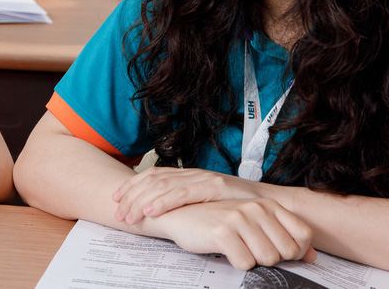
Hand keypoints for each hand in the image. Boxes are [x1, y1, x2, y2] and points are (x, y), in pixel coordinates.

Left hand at [113, 167, 262, 223]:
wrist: (273, 206)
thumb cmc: (239, 208)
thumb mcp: (206, 204)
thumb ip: (187, 204)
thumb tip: (164, 215)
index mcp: (189, 175)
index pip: (153, 175)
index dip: (132, 185)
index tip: (116, 199)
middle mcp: (193, 173)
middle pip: (153, 180)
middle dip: (131, 195)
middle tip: (117, 212)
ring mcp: (204, 178)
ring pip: (164, 186)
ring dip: (142, 201)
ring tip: (129, 215)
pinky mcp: (216, 187)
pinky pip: (184, 193)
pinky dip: (164, 202)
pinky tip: (151, 210)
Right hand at [150, 199, 315, 269]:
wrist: (181, 216)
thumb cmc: (218, 222)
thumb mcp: (254, 224)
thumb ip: (284, 236)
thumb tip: (313, 256)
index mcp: (267, 205)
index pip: (303, 235)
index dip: (296, 252)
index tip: (280, 252)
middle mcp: (256, 209)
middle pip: (286, 252)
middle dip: (271, 259)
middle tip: (252, 250)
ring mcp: (239, 219)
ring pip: (267, 260)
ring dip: (253, 262)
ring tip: (239, 249)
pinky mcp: (222, 232)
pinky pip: (245, 263)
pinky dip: (237, 264)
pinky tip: (227, 252)